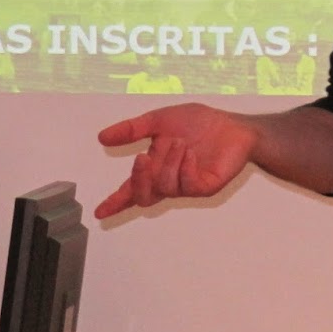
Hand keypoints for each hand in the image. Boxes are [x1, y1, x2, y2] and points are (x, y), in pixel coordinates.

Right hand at [95, 104, 255, 217]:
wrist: (233, 124)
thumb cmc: (200, 123)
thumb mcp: (160, 120)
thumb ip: (132, 129)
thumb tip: (102, 137)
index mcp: (156, 167)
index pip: (131, 189)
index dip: (115, 202)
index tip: (99, 212)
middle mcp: (169, 180)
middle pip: (144, 197)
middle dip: (138, 180)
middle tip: (142, 158)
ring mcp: (187, 186)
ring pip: (165, 187)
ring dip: (168, 163)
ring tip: (180, 143)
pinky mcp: (206, 186)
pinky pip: (187, 185)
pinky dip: (184, 166)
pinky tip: (190, 152)